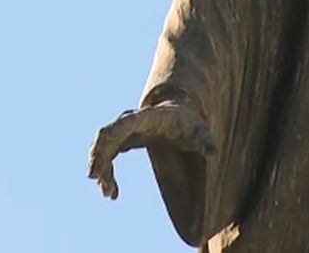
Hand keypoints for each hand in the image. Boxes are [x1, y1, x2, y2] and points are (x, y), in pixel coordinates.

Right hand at [87, 101, 215, 199]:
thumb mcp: (200, 130)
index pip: (122, 125)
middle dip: (98, 157)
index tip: (100, 159)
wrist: (182, 115)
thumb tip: (213, 152)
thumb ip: (205, 140)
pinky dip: (107, 174)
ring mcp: (123, 132)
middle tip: (95, 178)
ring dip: (102, 170)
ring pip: (103, 149)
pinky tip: (113, 194)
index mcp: (146, 117)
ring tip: (109, 193)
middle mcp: (130, 122)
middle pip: (105, 137)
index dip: (108, 140)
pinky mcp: (122, 142)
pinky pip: (108, 157)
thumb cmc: (190, 123)